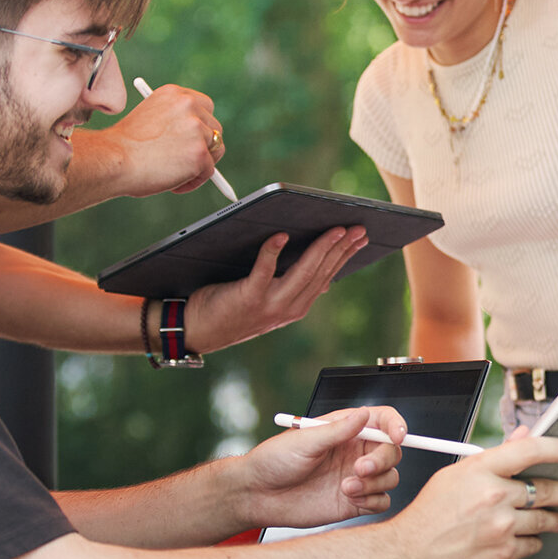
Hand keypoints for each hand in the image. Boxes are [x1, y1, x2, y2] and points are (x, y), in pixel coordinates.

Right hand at [85, 83, 223, 197]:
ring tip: (174, 176)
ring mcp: (196, 128)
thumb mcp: (150, 120)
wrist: (112, 160)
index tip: (194, 140)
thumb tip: (195, 143)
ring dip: (200, 166)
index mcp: (174, 94)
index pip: (204, 106)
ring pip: (216, 150)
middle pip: (215, 128)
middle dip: (205, 147)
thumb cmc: (123, 147)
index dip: (201, 126)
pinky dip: (193, 182)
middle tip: (185, 163)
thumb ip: (173, 124)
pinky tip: (173, 185)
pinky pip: (208, 172)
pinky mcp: (199, 152)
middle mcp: (188, 105)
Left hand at [186, 227, 368, 350]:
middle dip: (341, 247)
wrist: (196, 331)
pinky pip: (264, 271)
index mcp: (296, 306)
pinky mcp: (249, 296)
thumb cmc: (230, 310)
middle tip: (356, 227)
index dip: (345, 255)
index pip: (327, 275)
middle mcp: (288, 307)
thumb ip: (296, 292)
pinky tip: (280, 236)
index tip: (360, 237)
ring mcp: (270, 303)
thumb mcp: (270, 304)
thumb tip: (326, 280)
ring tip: (334, 230)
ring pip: (302, 272)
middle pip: (320, 271)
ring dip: (320, 248)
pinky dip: (272, 252)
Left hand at [231, 406, 407, 529]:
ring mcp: (357, 478)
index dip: (397, 425)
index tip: (398, 436)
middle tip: (360, 469)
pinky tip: (351, 499)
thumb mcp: (305, 440)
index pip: (383, 421)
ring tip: (346, 487)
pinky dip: (373, 501)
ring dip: (375, 483)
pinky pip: (382, 501)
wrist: (258, 495)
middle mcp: (355, 452)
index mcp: (346, 430)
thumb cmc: (274, 461)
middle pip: (392, 451)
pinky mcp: (355, 502)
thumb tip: (364, 415)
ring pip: (390, 477)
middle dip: (382, 460)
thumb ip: (338, 430)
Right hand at [388, 430, 557, 558]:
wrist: (408, 552)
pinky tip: (530, 538)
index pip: (531, 449)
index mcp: (480, 469)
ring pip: (545, 519)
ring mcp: (500, 525)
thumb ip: (493, 457)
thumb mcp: (455, 474)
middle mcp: (493, 495)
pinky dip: (534, 541)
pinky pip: (533, 544)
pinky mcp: (502, 552)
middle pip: (548, 489)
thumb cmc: (427, 514)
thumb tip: (521, 438)